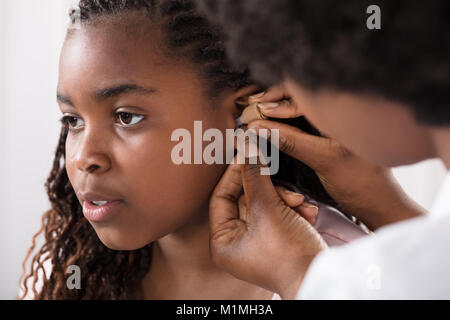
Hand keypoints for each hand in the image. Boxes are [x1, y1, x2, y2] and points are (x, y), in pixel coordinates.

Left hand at [209, 156, 326, 299]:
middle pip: (246, 199)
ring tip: (300, 203)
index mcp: (223, 241)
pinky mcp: (277, 239)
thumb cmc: (288, 252)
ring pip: (266, 204)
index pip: (221, 197)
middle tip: (281, 180)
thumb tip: (246, 147)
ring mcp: (257, 241)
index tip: (249, 153)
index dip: (235, 173)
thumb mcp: (268, 209)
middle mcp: (236, 242)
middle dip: (270, 189)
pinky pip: (280, 215)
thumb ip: (255, 176)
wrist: (320, 276)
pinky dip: (294, 210)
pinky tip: (308, 213)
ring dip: (286, 200)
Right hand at [245, 85, 425, 229]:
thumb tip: (257, 128)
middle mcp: (340, 108)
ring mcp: (333, 121)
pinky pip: (301, 119)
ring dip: (274, 109)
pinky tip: (267, 123)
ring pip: (298, 105)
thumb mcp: (324, 159)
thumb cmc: (362, 182)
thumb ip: (291, 141)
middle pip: (299, 93)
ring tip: (253, 112)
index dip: (276, 97)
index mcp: (346, 107)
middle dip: (271, 98)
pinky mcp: (328, 133)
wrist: (379, 204)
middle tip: (248, 106)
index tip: (254, 108)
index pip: (305, 90)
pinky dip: (282, 120)